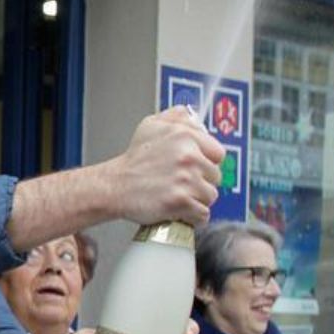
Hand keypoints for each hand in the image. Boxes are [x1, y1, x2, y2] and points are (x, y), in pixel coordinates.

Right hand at [107, 108, 223, 227]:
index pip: (218, 153)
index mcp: (185, 136)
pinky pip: (202, 215)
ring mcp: (185, 180)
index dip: (206, 162)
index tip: (195, 168)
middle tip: (181, 183)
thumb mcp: (151, 125)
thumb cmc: (133, 160)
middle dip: (201, 182)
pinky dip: (193, 217)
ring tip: (179, 196)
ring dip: (197, 200)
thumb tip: (194, 117)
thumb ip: (176, 116)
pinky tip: (180, 210)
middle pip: (215, 177)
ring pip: (210, 196)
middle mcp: (188, 156)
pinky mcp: (180, 202)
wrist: (115, 186)